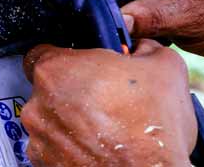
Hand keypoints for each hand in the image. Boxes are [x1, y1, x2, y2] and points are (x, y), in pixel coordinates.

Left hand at [22, 40, 195, 166]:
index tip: (87, 68)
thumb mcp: (165, 68)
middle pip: (49, 88)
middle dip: (73, 92)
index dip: (69, 59)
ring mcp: (39, 136)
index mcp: (56, 69)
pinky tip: (98, 148)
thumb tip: (142, 48)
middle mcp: (37, 102)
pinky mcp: (45, 162)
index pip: (45, 52)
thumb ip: (145, 48)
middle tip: (104, 100)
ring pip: (51, 119)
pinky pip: (54, 147)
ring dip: (72, 121)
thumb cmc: (152, 132)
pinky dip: (72, 147)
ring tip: (106, 128)